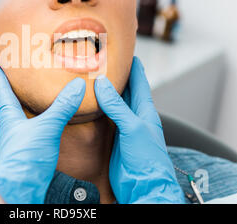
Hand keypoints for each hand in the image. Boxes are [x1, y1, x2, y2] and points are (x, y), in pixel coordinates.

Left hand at [0, 66, 85, 203]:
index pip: (2, 92)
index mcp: (9, 117)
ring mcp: (17, 143)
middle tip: (12, 82)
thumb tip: (76, 86)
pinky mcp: (26, 155)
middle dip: (10, 94)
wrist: (19, 189)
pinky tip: (44, 130)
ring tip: (30, 104)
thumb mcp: (46, 127)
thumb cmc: (24, 159)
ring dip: (22, 111)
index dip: (0, 79)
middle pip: (7, 106)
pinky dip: (35, 128)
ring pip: (18, 122)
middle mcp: (11, 129)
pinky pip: (29, 136)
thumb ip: (62, 106)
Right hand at [94, 57, 184, 203]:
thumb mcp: (133, 127)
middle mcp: (135, 116)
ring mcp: (124, 126)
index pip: (139, 81)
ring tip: (93, 76)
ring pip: (114, 103)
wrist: (143, 186)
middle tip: (102, 60)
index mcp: (145, 110)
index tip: (124, 50)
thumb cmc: (147, 158)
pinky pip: (105, 117)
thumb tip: (102, 83)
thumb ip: (118, 106)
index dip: (132, 65)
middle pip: (125, 90)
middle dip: (116, 75)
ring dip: (105, 91)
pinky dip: (98, 108)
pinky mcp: (114, 137)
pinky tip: (90, 103)